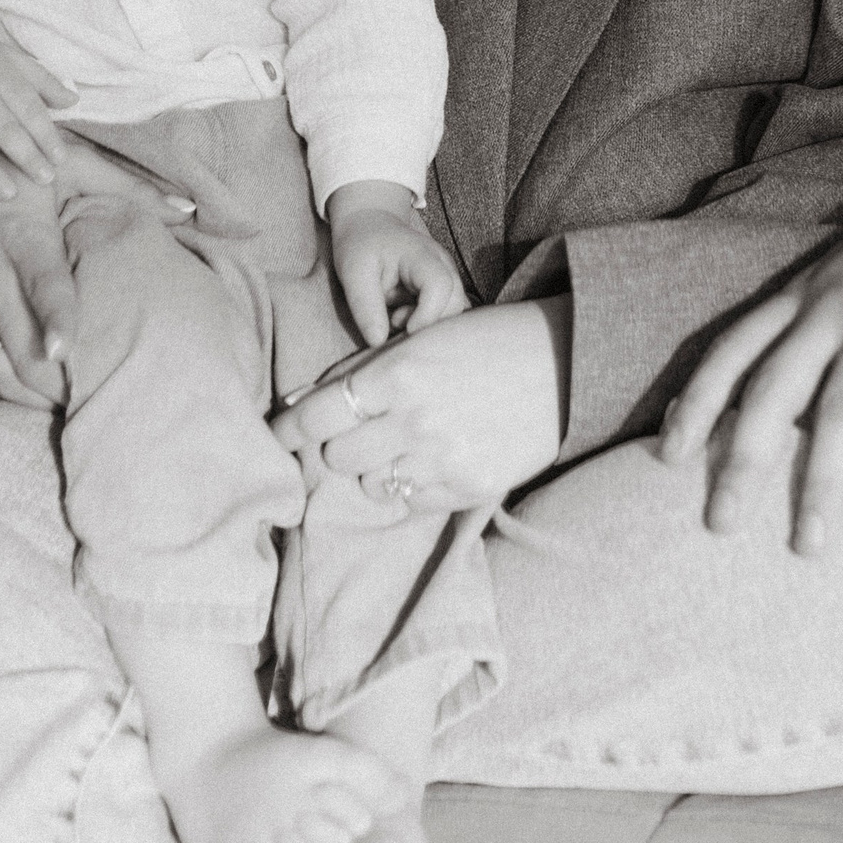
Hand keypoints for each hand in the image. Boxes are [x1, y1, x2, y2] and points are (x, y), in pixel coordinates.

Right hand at [0, 15, 75, 218]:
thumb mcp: (13, 59)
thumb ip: (44, 81)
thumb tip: (74, 101)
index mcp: (0, 79)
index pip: (28, 109)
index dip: (45, 134)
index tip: (61, 158)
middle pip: (3, 129)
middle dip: (26, 155)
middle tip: (46, 179)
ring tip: (9, 195)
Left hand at [274, 300, 569, 513]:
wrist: (566, 364)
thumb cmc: (487, 341)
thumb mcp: (422, 339)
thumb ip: (360, 370)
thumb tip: (298, 402)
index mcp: (398, 373)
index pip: (317, 416)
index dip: (288, 431)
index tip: (275, 439)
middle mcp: (414, 421)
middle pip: (337, 454)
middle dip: (340, 441)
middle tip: (360, 428)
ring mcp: (442, 460)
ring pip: (369, 483)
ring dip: (374, 466)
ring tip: (401, 441)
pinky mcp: (468, 488)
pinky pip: (409, 502)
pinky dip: (409, 485)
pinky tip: (430, 458)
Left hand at [325, 182, 467, 345]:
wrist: (370, 224)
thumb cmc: (361, 245)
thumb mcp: (353, 273)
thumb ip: (366, 306)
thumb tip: (378, 342)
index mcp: (422, 256)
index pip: (440, 287)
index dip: (426, 315)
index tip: (399, 326)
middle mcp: (443, 265)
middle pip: (455, 304)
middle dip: (427, 323)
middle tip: (394, 319)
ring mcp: (447, 275)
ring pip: (455, 311)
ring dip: (428, 324)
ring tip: (398, 316)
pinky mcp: (444, 287)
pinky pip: (448, 311)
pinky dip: (430, 321)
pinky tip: (407, 316)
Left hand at [659, 151, 842, 554]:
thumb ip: (826, 315)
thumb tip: (805, 378)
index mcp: (805, 291)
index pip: (732, 348)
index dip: (696, 403)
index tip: (666, 454)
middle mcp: (830, 308)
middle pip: (769, 392)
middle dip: (739, 462)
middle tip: (719, 524)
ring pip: (835, 414)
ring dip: (818, 484)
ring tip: (807, 545)